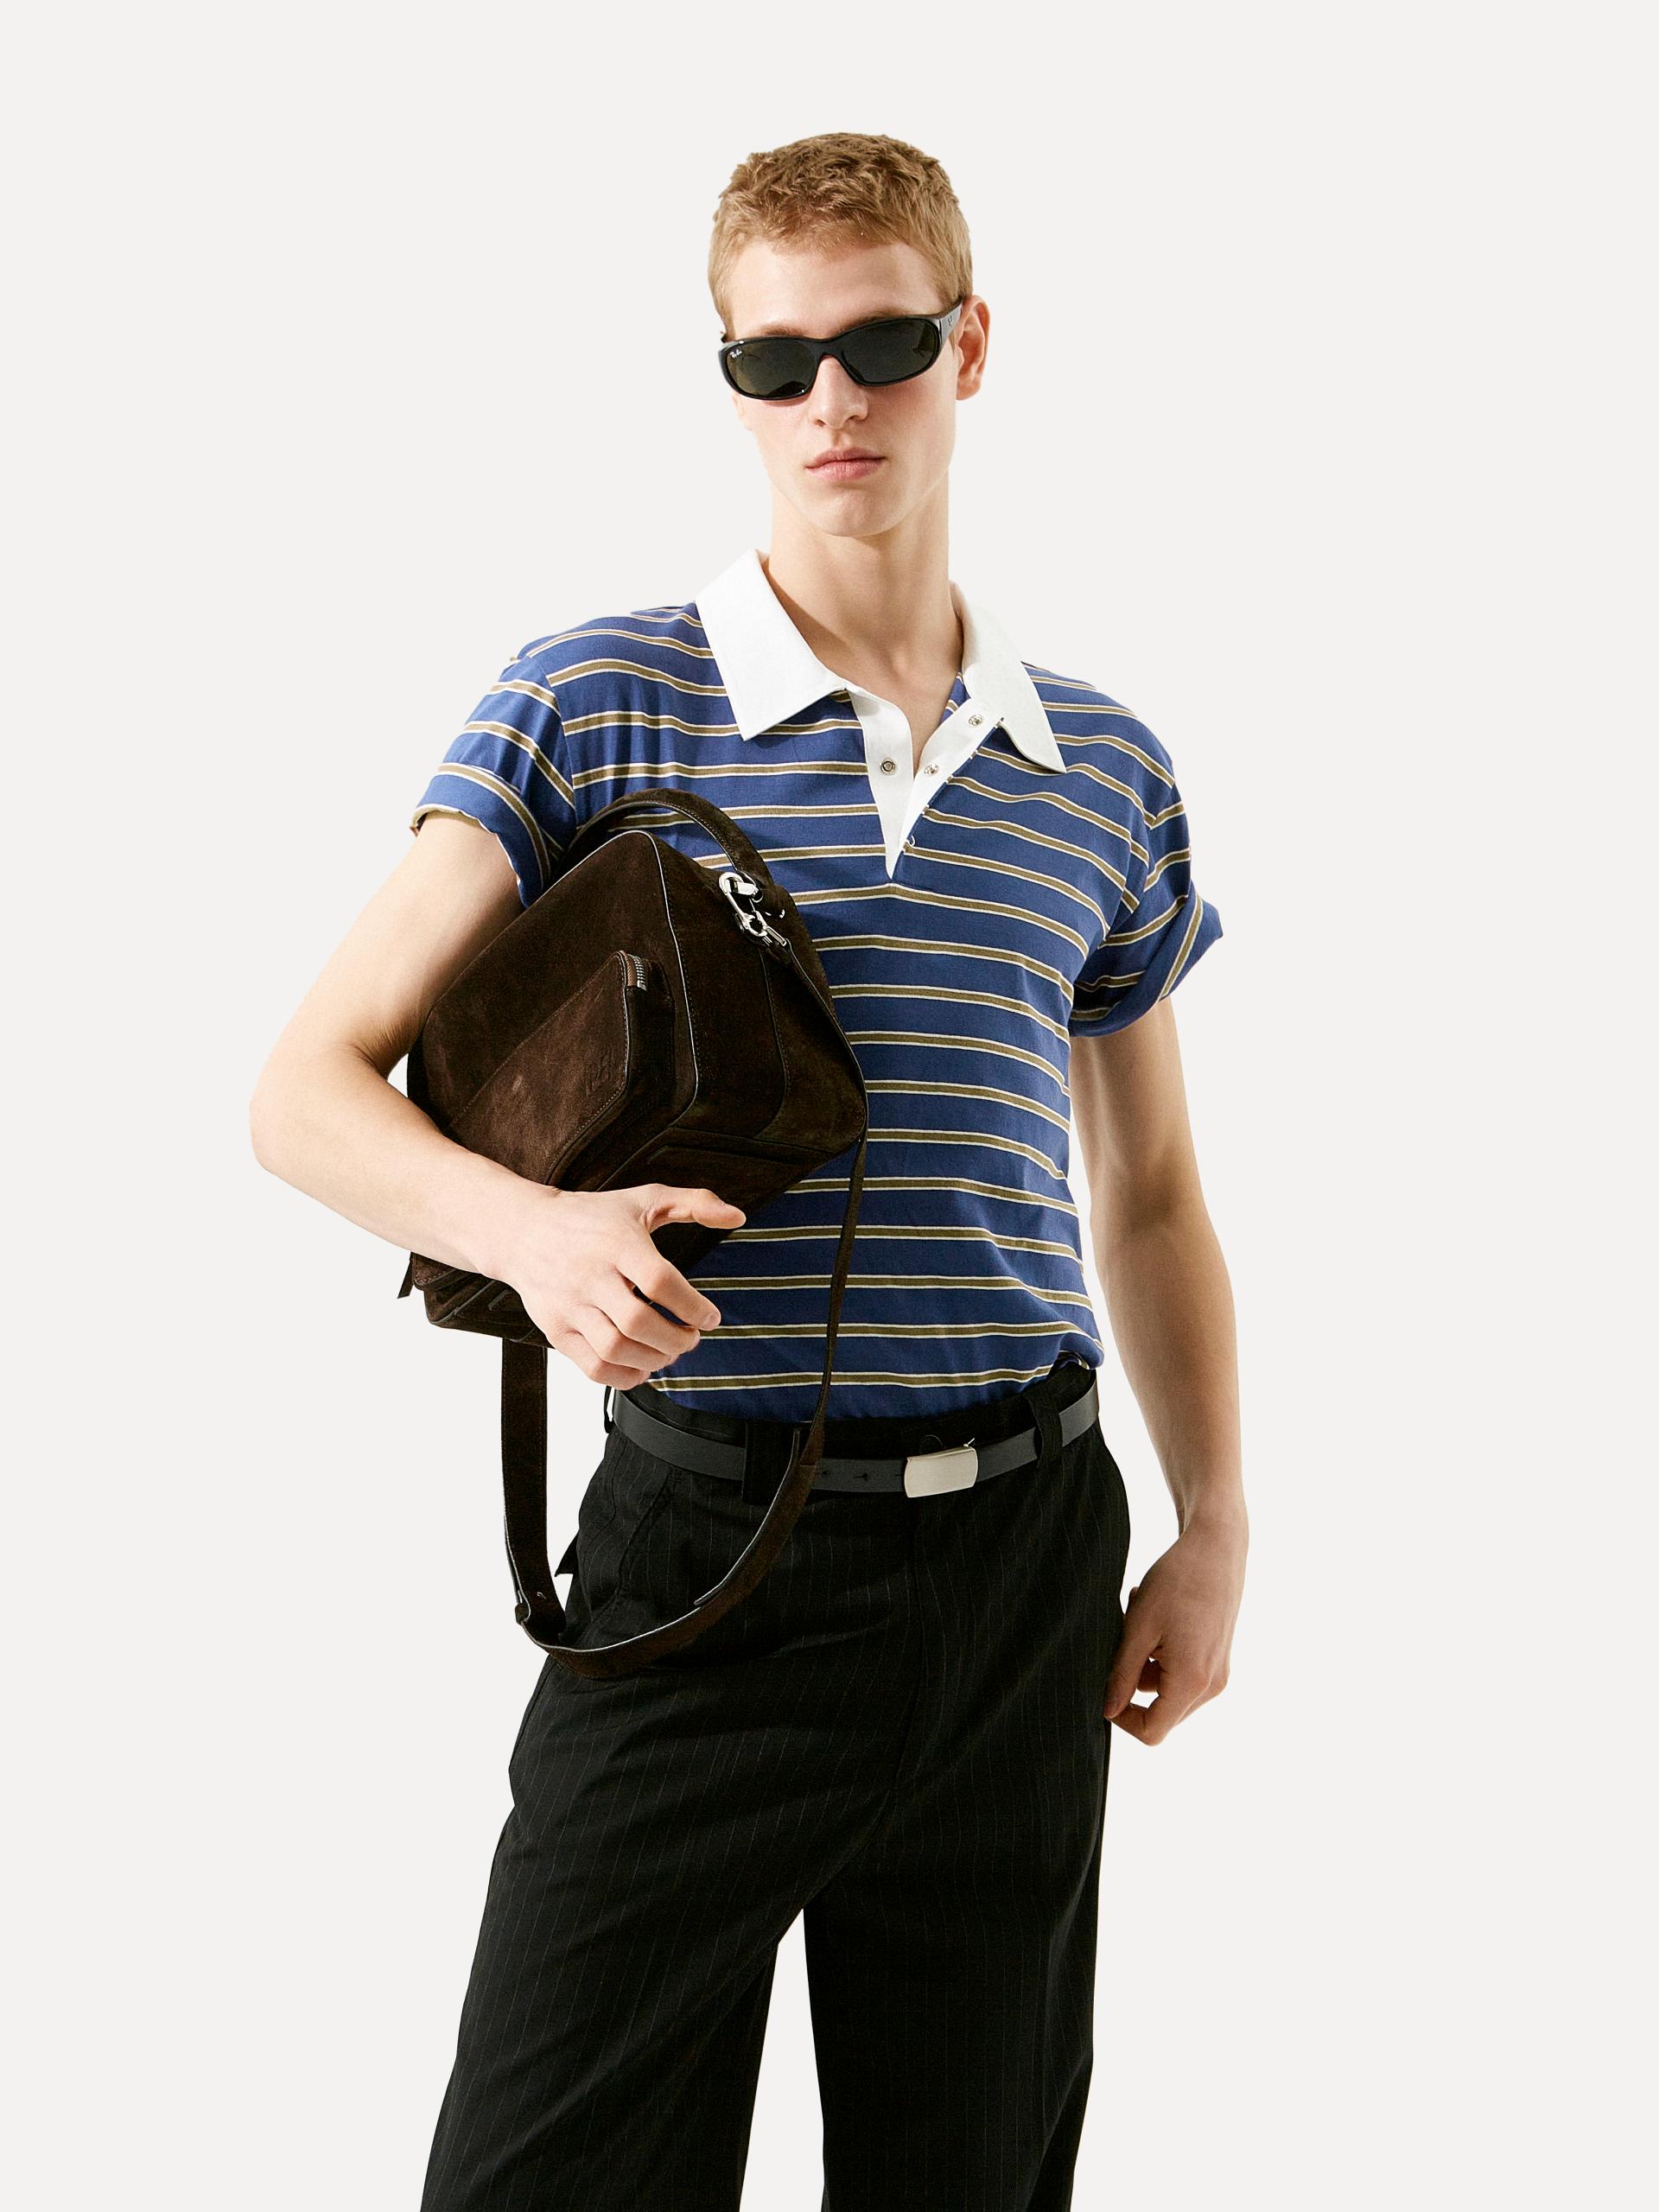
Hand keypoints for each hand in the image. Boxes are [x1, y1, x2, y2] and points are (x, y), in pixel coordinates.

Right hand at [507, 1182, 745, 1387]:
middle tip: (692, 1338)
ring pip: (616, 1349)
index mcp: (617, 1243)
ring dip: (654, 1360)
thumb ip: (694, 1203)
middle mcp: (590, 1275)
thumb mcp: (644, 1199)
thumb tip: (738, 1217)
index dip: (693, 1306)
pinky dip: (624, 1377)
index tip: (711, 1316)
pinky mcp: (555, 1329)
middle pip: (639, 1322)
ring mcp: (569, 1305)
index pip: (660, 1282)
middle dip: (677, 1340)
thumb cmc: (593, 1216)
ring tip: (669, 1351)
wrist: (524, 1230)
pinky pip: (592, 1368)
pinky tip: (642, 1366)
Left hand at [1102, 1514, 1245, 1743]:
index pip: (1153, 1731)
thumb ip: (1123, 1674)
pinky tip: (1158, 1616)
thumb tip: (1107, 1712)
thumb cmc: (1176, 1581)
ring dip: (1147, 1663)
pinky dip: (1162, 1655)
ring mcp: (1218, 1673)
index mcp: (1192, 1681)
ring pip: (1168, 1691)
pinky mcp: (1218, 1660)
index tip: (1104, 1687)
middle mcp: (1211, 1686)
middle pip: (1161, 1713)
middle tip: (1125, 1639)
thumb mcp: (1139, 1627)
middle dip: (1134, 1682)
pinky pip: (1182, 1674)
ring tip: (1140, 1618)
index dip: (1123, 1718)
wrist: (1216, 1548)